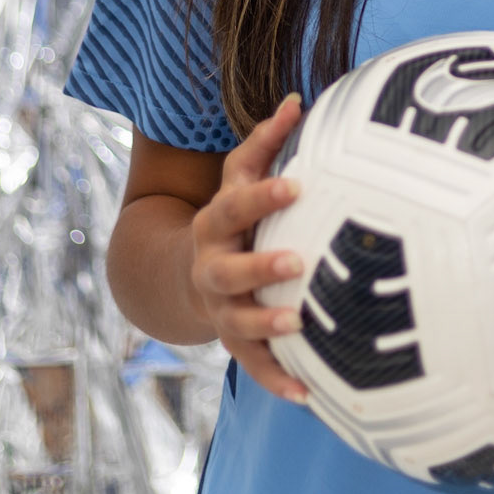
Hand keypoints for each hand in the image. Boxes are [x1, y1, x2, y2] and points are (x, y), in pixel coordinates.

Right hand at [186, 94, 310, 404]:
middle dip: (261, 266)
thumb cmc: (233, 217)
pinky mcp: (234, 342)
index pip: (237, 204)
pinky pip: (254, 365)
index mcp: (216, 222)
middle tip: (298, 261)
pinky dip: (278, 379)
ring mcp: (220, 309)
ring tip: (298, 324)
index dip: (264, 195)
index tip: (299, 185)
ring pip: (238, 322)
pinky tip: (308, 394)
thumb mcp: (240, 178)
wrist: (186, 274)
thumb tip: (299, 100)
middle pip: (230, 270)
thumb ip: (268, 142)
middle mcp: (213, 267)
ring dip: (266, 324)